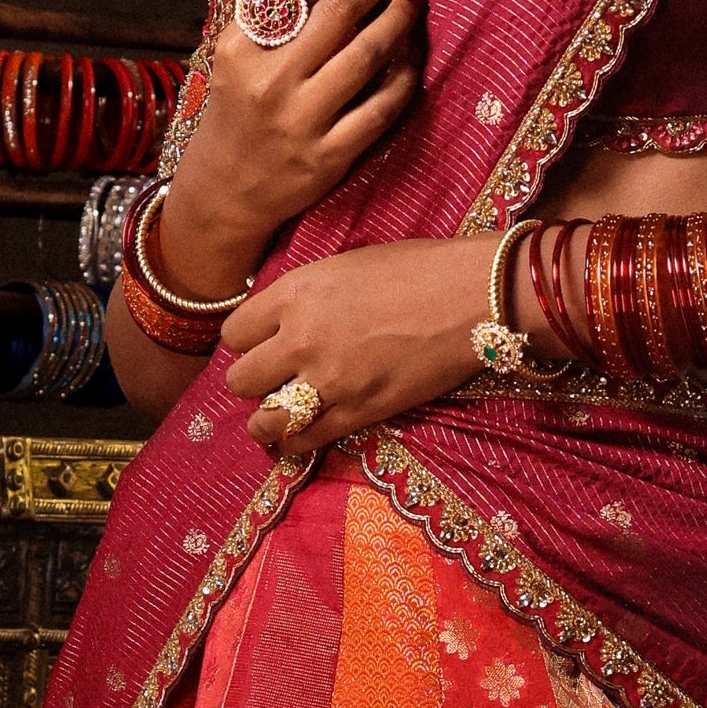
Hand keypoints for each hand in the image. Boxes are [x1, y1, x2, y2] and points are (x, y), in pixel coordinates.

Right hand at [156, 0, 419, 294]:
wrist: (224, 192)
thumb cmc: (239, 111)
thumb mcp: (238, 59)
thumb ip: (276, 17)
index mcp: (240, 47)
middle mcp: (268, 81)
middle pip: (337, 13)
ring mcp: (300, 120)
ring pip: (366, 56)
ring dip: (397, 19)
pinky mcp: (328, 156)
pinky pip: (381, 108)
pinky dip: (403, 77)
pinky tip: (412, 55)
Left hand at [224, 238, 495, 454]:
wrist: (472, 297)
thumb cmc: (419, 269)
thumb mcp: (346, 265)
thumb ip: (308, 295)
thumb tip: (287, 318)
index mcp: (295, 293)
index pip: (234, 333)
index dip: (246, 342)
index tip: (260, 346)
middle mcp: (301, 339)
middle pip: (240, 379)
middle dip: (251, 381)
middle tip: (271, 381)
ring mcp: (329, 381)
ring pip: (265, 419)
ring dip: (264, 420)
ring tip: (273, 419)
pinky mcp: (359, 412)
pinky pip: (305, 440)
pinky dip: (294, 442)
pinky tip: (297, 437)